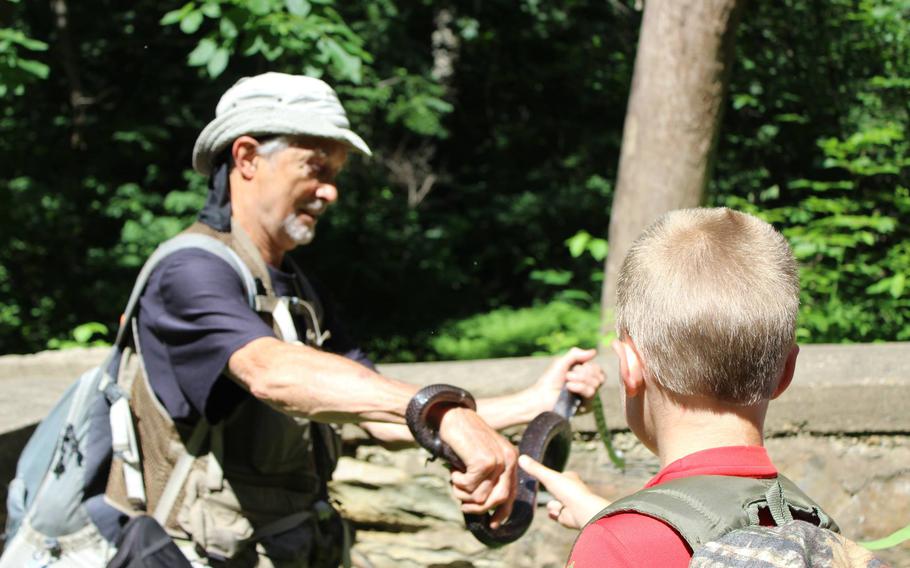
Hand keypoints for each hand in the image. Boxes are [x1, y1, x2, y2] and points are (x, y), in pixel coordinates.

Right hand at [438, 407, 518, 527]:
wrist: (453, 416)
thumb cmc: (463, 439)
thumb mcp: (481, 457)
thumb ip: (488, 477)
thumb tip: (484, 505)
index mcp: (511, 459)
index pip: (512, 494)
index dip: (502, 512)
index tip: (493, 524)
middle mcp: (508, 460)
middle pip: (498, 500)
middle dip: (478, 507)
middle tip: (463, 503)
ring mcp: (497, 460)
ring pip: (480, 497)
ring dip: (462, 493)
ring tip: (455, 479)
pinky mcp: (483, 461)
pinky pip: (468, 487)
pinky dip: (457, 482)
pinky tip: (454, 469)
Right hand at [518, 454, 607, 528]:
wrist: (582, 511)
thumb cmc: (568, 490)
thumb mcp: (548, 477)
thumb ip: (535, 469)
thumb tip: (520, 457)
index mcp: (570, 478)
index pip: (561, 475)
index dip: (553, 476)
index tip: (546, 475)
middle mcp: (572, 491)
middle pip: (558, 490)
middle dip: (552, 492)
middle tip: (546, 490)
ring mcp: (570, 505)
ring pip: (555, 504)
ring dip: (553, 505)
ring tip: (556, 505)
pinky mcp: (568, 518)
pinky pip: (557, 515)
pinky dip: (554, 514)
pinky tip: (555, 513)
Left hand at [529, 347, 604, 416]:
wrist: (542, 395)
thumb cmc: (550, 380)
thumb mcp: (562, 362)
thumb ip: (576, 354)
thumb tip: (594, 352)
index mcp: (585, 377)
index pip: (599, 370)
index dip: (589, 366)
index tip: (575, 367)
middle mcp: (589, 387)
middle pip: (599, 376)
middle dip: (583, 373)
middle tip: (568, 376)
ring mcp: (588, 398)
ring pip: (596, 384)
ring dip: (579, 379)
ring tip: (567, 383)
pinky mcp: (586, 407)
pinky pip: (591, 393)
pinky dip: (580, 387)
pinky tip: (569, 388)